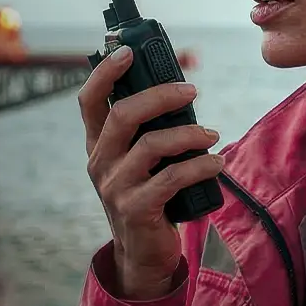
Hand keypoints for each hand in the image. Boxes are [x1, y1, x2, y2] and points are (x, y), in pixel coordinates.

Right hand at [79, 45, 222, 299]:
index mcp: (97, 145)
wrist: (143, 254)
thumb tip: (181, 92)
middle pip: (122, 114)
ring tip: (212, 135)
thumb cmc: (149, 196)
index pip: (88, 100)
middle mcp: (99, 163)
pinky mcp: (136, 209)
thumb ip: (148, 131)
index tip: (128, 51)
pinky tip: (216, 163)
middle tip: (191, 91)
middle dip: (160, 96)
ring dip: (189, 134)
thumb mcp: (138, 162)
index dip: (105, 73)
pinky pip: (172, 178)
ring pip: (151, 145)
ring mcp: (115, 187)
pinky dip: (200, 166)